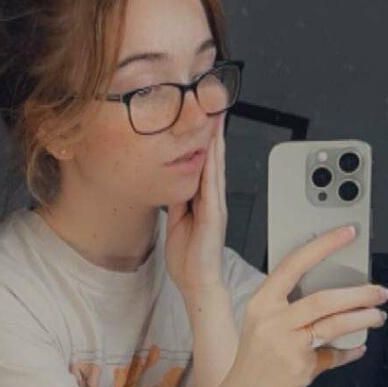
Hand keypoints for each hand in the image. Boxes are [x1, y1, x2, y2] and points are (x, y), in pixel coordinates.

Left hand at [164, 121, 227, 299]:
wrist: (196, 282)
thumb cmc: (188, 257)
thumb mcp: (176, 220)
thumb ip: (177, 201)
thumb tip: (171, 181)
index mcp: (203, 200)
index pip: (204, 163)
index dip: (204, 140)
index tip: (202, 116)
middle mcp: (212, 199)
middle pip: (213, 158)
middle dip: (214, 132)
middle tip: (214, 104)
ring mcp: (215, 206)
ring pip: (215, 166)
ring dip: (217, 142)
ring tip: (217, 117)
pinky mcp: (214, 215)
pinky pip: (212, 185)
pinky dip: (213, 166)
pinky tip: (213, 151)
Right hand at [224, 224, 387, 386]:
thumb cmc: (257, 356)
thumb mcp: (265, 323)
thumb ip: (293, 307)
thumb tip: (335, 292)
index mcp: (262, 301)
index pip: (294, 264)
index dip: (323, 244)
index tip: (348, 232)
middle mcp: (272, 320)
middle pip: (324, 299)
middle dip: (359, 293)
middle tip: (381, 291)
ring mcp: (286, 345)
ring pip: (335, 324)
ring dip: (364, 318)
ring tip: (378, 315)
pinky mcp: (300, 367)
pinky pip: (333, 354)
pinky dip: (349, 351)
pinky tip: (358, 347)